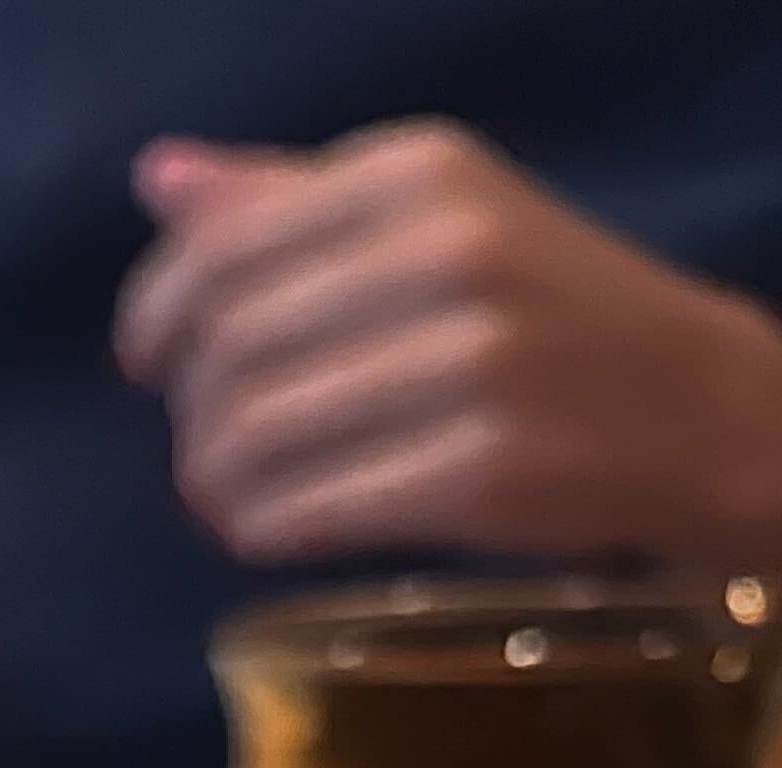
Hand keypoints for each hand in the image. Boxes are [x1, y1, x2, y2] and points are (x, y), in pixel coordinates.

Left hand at [116, 122, 781, 567]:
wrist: (688, 405)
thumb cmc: (540, 310)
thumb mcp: (432, 219)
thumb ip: (291, 202)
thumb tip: (160, 183)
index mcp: (420, 172)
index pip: (221, 249)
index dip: (155, 317)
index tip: (147, 362)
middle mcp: (445, 252)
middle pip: (225, 351)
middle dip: (190, 414)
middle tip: (203, 448)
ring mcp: (467, 364)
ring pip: (252, 437)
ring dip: (213, 484)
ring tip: (227, 498)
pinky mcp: (477, 471)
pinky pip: (304, 510)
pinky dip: (260, 527)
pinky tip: (268, 528)